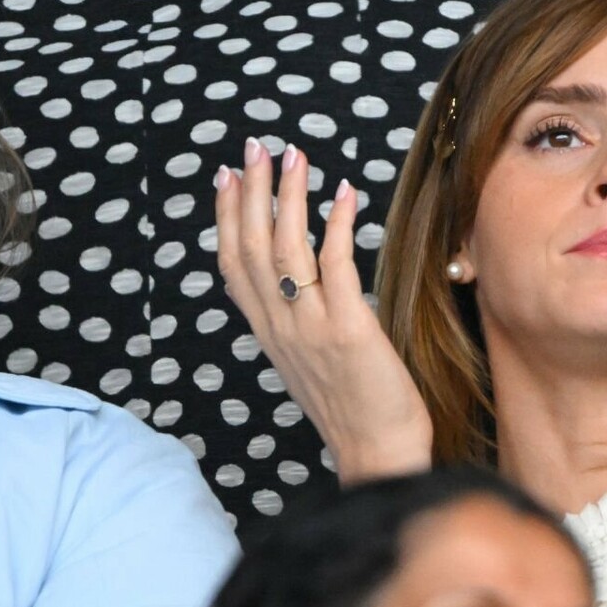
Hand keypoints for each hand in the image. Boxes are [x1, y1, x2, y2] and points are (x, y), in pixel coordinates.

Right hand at [214, 138, 432, 481]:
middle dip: (251, 192)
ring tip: (294, 155)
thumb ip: (295, 323)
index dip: (227, 218)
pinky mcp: (348, 331)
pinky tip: (344, 193)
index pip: (233, 266)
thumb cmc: (356, 411)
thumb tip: (296, 283)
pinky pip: (337, 266)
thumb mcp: (309, 363)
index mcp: (269, 334)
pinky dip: (338, 225)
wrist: (380, 458)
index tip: (227, 178)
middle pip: (252, 248)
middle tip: (256, 147)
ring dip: (289, 196)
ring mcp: (311, 329)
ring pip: (286, 250)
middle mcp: (281, 328)